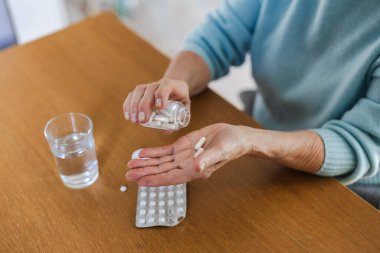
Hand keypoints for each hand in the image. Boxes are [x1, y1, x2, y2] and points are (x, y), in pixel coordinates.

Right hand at [123, 78, 189, 123]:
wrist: (175, 88)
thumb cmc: (181, 100)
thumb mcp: (185, 108)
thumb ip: (179, 119)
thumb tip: (167, 131)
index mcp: (173, 86)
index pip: (166, 87)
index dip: (161, 96)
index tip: (159, 107)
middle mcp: (160, 84)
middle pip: (150, 90)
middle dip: (145, 105)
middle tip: (143, 120)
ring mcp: (149, 86)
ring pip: (139, 91)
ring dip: (134, 106)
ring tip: (134, 120)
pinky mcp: (140, 91)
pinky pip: (132, 95)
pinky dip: (128, 105)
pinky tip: (128, 116)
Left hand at [125, 123, 249, 185]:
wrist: (234, 137)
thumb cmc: (231, 146)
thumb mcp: (221, 151)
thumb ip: (208, 160)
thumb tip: (196, 168)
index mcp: (194, 171)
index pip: (170, 178)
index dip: (155, 180)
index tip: (140, 181)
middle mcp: (185, 166)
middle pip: (161, 171)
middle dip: (144, 172)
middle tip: (127, 174)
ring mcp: (182, 156)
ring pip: (160, 161)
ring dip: (145, 163)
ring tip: (130, 164)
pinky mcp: (182, 146)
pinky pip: (164, 151)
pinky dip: (152, 152)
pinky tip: (141, 153)